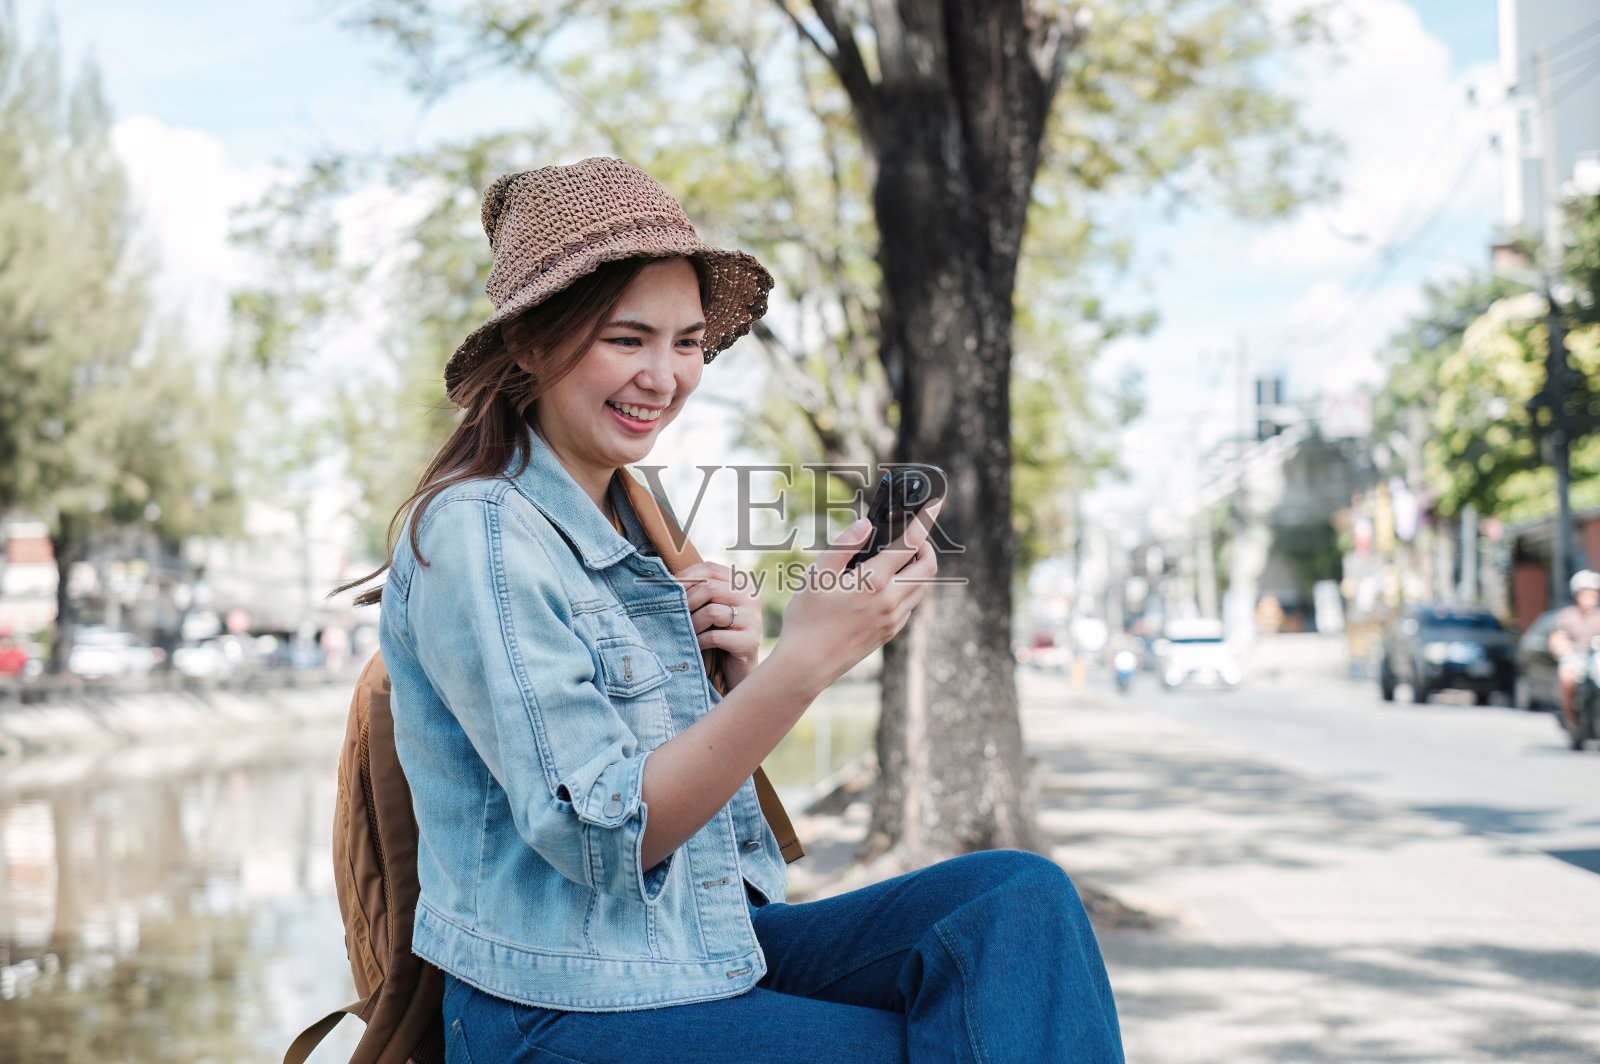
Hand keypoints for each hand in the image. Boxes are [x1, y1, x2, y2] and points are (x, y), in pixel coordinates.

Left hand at [676, 560, 763, 688]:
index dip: (685, 577)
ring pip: (711, 612)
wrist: (739, 667)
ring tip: (687, 633)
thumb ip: (699, 589)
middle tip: (675, 615)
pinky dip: (699, 641)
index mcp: (742, 582)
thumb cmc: (719, 632)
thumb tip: (664, 579)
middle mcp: (752, 597)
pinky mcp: (750, 642)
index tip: (668, 589)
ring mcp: (753, 619)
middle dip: (686, 602)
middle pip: (709, 588)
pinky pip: (714, 637)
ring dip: (692, 624)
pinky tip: (697, 646)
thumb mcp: (712, 605)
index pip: (710, 568)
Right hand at [770, 496, 942, 695]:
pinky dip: (909, 588)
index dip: (926, 519)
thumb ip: (844, 545)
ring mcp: (894, 620)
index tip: (937, 502)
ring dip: (920, 568)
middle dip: (926, 546)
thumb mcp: (817, 575)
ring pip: (923, 587)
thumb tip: (866, 524)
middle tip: (909, 538)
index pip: (910, 543)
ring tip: (898, 559)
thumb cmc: (806, 618)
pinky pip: (911, 605)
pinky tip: (887, 586)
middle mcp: (891, 601)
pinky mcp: (890, 633)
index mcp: (874, 581)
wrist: (806, 665)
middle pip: (929, 567)